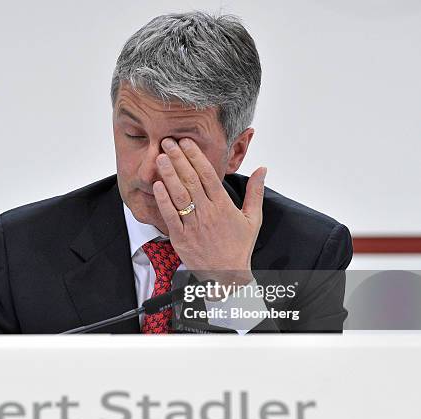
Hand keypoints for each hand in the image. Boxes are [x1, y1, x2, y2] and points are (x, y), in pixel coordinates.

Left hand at [152, 137, 265, 284]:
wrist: (227, 275)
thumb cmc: (239, 246)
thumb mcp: (252, 219)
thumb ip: (255, 192)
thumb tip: (263, 169)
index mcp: (223, 206)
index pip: (208, 174)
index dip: (195, 156)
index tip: (186, 142)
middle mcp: (208, 213)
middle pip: (191, 180)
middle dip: (178, 159)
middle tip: (168, 142)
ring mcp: (193, 225)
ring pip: (179, 195)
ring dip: (168, 175)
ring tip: (160, 158)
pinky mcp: (181, 238)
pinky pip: (170, 216)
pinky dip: (163, 200)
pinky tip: (157, 185)